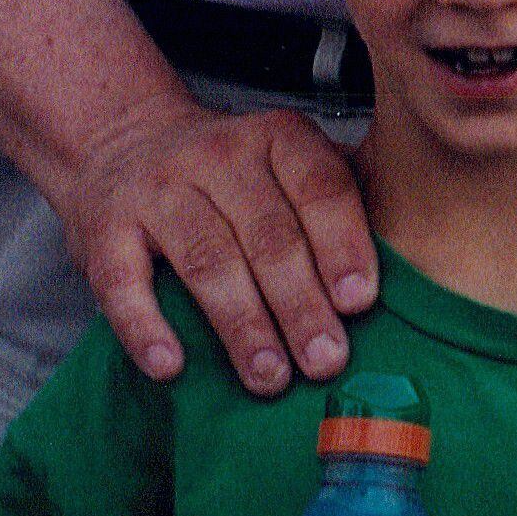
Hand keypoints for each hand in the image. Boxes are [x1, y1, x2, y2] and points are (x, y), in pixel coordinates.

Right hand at [54, 94, 376, 395]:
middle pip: (267, 233)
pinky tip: (171, 366)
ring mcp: (157, 188)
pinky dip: (146, 327)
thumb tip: (412, 272)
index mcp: (276, 138)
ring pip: (206, 259)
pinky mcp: (104, 227)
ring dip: (241, 324)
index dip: (342, 244)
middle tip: (326, 361)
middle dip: (300, 303)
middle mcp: (216, 155)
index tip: (360, 301)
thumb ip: (337, 205)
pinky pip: (124, 281)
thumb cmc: (229, 178)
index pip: (319, 186)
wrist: (122, 140)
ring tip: (270, 376)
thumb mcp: (284, 166)